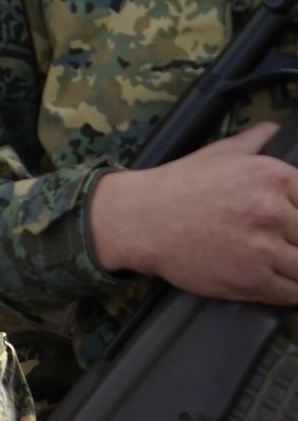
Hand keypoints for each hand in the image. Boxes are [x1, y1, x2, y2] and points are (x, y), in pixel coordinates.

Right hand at [89, 126, 297, 301]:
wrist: (139, 220)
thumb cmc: (178, 186)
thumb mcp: (219, 153)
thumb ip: (255, 141)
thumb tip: (275, 128)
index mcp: (274, 178)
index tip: (296, 225)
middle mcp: (273, 212)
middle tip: (287, 243)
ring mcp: (263, 249)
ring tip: (286, 265)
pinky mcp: (251, 279)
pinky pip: (292, 293)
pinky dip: (291, 291)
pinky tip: (283, 283)